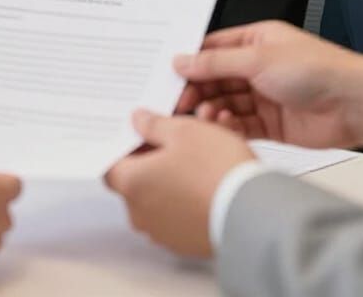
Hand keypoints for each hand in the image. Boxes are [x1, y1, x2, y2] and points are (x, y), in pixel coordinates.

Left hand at [105, 109, 254, 257]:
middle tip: (173, 140)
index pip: (110, 164)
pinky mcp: (184, 243)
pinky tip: (205, 181)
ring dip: (169, 178)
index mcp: (132, 184)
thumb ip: (154, 124)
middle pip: (134, 180)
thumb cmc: (215, 169)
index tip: (139, 132)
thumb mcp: (183, 130)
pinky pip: (175, 215)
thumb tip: (138, 121)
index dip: (124, 145)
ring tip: (195, 157)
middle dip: (150, 159)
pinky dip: (184, 198)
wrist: (251, 211)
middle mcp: (140, 213)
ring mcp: (162, 232)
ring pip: (156, 197)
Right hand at [174, 21, 362, 150]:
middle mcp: (258, 66)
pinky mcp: (271, 124)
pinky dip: (227, 126)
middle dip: (197, 90)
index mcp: (256, 40)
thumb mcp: (258, 58)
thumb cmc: (315, 69)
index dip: (191, 63)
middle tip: (180, 103)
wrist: (353, 104)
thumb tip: (182, 60)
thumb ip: (216, 62)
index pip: (213, 49)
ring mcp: (264, 96)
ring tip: (205, 116)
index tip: (169, 76)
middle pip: (216, 78)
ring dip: (211, 109)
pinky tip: (221, 126)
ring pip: (226, 103)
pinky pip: (240, 125)